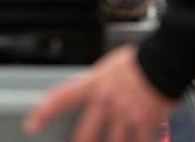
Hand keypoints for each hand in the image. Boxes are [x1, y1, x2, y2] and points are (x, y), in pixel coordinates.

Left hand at [24, 45, 176, 141]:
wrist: (162, 61)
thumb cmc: (136, 61)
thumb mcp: (107, 67)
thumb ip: (96, 84)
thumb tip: (89, 95)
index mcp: (94, 84)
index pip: (62, 97)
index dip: (44, 112)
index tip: (32, 124)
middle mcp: (106, 101)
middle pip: (85, 134)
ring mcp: (124, 114)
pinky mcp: (143, 122)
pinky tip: (136, 141)